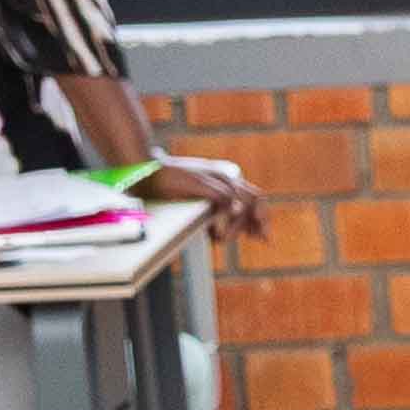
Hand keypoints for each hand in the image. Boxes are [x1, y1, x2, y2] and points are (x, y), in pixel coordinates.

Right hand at [136, 152, 261, 234]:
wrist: (146, 171)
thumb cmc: (166, 187)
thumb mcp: (195, 200)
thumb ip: (212, 211)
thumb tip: (223, 233)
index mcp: (224, 178)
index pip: (254, 197)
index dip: (261, 217)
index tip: (262, 237)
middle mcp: (224, 175)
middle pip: (255, 198)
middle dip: (260, 222)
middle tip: (259, 239)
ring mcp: (215, 177)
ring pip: (242, 203)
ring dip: (238, 225)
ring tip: (224, 239)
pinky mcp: (203, 182)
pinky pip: (225, 202)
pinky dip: (225, 220)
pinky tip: (217, 233)